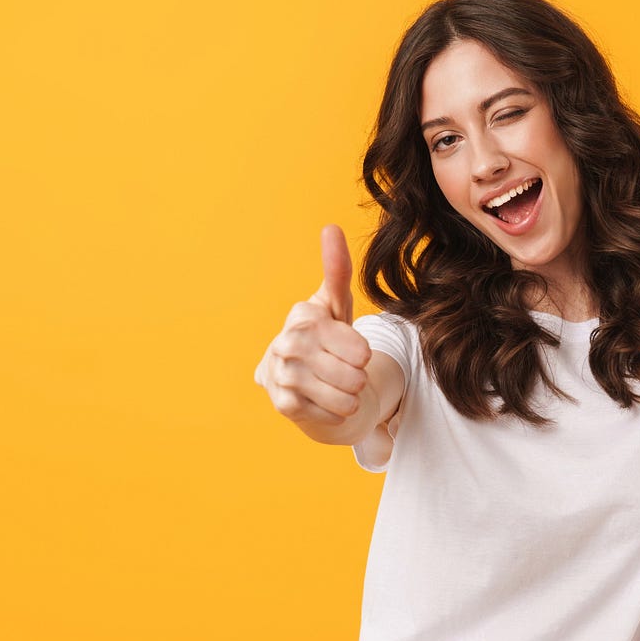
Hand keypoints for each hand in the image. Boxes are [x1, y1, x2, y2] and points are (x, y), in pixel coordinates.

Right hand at [258, 224, 372, 424]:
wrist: (306, 379)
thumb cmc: (327, 336)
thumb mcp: (336, 305)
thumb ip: (337, 270)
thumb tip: (331, 227)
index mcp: (303, 317)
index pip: (348, 345)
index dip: (358, 352)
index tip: (358, 353)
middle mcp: (286, 344)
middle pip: (344, 372)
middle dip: (354, 377)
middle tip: (351, 374)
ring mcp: (281, 375)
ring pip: (334, 396)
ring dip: (347, 396)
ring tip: (345, 389)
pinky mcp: (282, 403)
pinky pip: (323, 414)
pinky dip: (334, 412)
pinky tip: (329, 402)